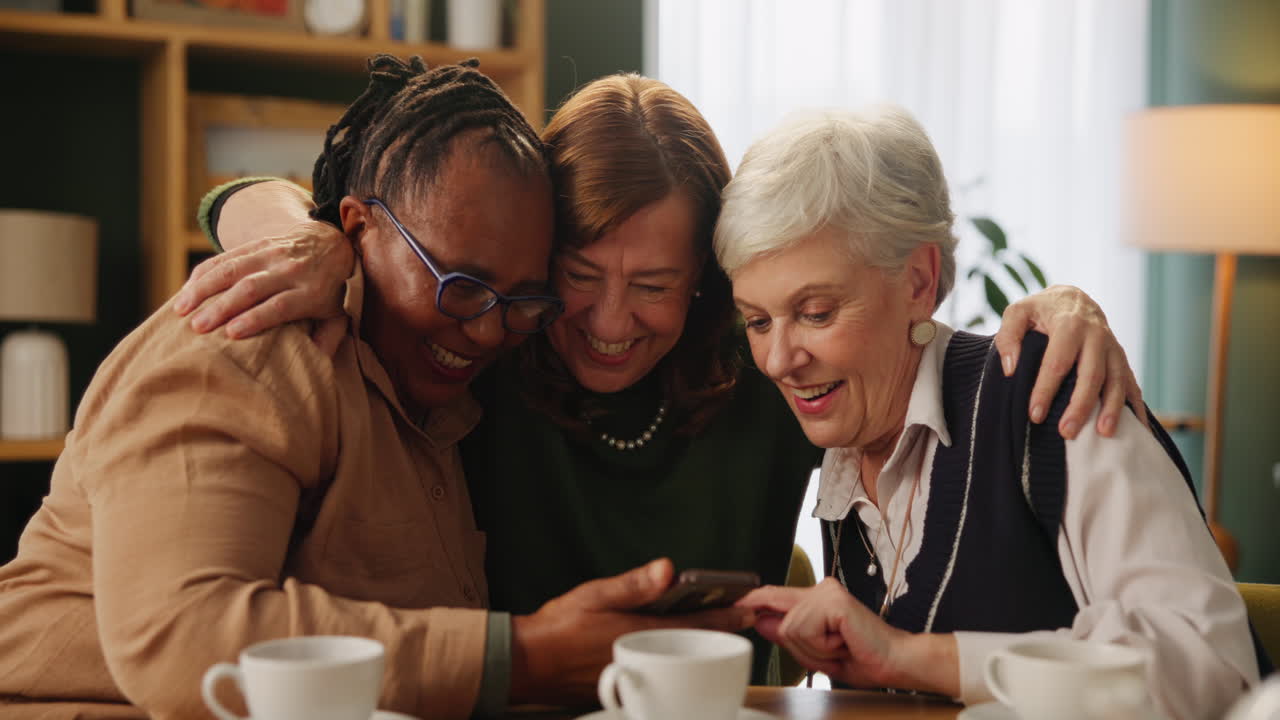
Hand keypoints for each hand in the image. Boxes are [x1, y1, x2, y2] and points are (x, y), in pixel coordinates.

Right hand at [172, 219, 353, 350]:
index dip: (256, 318)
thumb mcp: (340, 313)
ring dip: (204, 288)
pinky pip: (227, 255)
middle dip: (222, 306)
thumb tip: (315, 361)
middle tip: (197, 327)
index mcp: (311, 291)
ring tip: (182, 309)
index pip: (280, 305)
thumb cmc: (333, 289)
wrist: (333, 242)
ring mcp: (273, 253)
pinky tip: (186, 289)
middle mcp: (290, 270)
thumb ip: (329, 337)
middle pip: (252, 287)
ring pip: (234, 268)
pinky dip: (205, 271)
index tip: (232, 333)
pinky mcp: (258, 243)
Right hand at [509, 558, 755, 706]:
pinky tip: (674, 649)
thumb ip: (633, 584)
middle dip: (717, 632)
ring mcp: (636, 675)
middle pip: (693, 644)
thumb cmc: (556, 628)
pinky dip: (674, 658)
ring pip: (678, 659)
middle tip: (741, 621)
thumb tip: (667, 569)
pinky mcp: (624, 685)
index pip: (695, 622)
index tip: (749, 609)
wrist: (526, 662)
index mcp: (640, 632)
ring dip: (697, 645)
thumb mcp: (594, 595)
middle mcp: (644, 658)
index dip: (726, 616)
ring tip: (714, 631)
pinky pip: (660, 671)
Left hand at [739, 579, 958, 696]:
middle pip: (778, 616)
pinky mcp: (832, 600)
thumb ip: (788, 636)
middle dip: (799, 644)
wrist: (895, 662)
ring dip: (813, 648)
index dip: (751, 601)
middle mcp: (819, 589)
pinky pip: (804, 629)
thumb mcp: (816, 653)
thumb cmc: (863, 658)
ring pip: (790, 627)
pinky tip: (843, 642)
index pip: (773, 596)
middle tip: (833, 649)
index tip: (732, 604)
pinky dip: (821, 646)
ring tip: (840, 647)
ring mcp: (826, 592)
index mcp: (815, 599)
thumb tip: (760, 620)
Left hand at [995, 285, 1146, 438]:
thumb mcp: (1018, 312)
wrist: (1074, 298)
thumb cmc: (1041, 310)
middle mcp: (1096, 336)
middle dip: (1080, 406)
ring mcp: (1112, 348)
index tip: (1035, 415)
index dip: (1046, 390)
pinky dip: (1136, 406)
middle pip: (1091, 375)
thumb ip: (1008, 337)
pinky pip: (1132, 383)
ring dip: (1112, 409)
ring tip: (1104, 434)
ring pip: (1116, 381)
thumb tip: (1010, 369)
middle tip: (1067, 432)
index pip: (1057, 362)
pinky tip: (1139, 428)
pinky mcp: (1121, 359)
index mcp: (1069, 324)